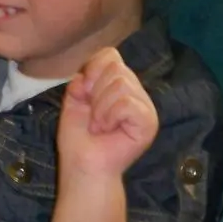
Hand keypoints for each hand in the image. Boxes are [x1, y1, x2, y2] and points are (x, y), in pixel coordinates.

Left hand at [56, 48, 158, 182]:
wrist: (83, 166)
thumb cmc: (79, 139)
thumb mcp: (74, 101)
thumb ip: (82, 80)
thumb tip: (87, 74)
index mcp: (121, 85)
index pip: (111, 55)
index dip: (93, 69)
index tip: (83, 92)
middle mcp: (136, 93)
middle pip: (115, 67)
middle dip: (95, 92)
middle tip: (94, 117)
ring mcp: (145, 107)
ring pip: (120, 84)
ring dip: (100, 108)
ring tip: (100, 126)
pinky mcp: (148, 121)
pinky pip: (126, 103)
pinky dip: (109, 116)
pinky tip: (107, 130)